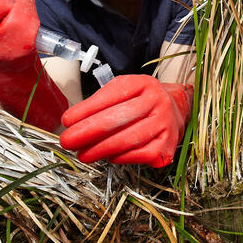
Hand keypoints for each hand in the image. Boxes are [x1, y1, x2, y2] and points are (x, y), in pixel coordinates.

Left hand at [59, 75, 192, 167]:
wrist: (176, 111)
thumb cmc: (141, 102)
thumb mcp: (123, 91)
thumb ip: (100, 103)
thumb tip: (72, 122)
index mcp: (144, 84)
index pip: (112, 96)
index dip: (86, 109)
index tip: (66, 121)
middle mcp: (158, 101)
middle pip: (119, 118)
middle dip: (89, 132)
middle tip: (68, 141)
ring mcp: (166, 124)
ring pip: (129, 139)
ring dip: (101, 149)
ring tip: (83, 154)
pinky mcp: (169, 145)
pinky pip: (140, 154)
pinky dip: (121, 157)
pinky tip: (107, 157)